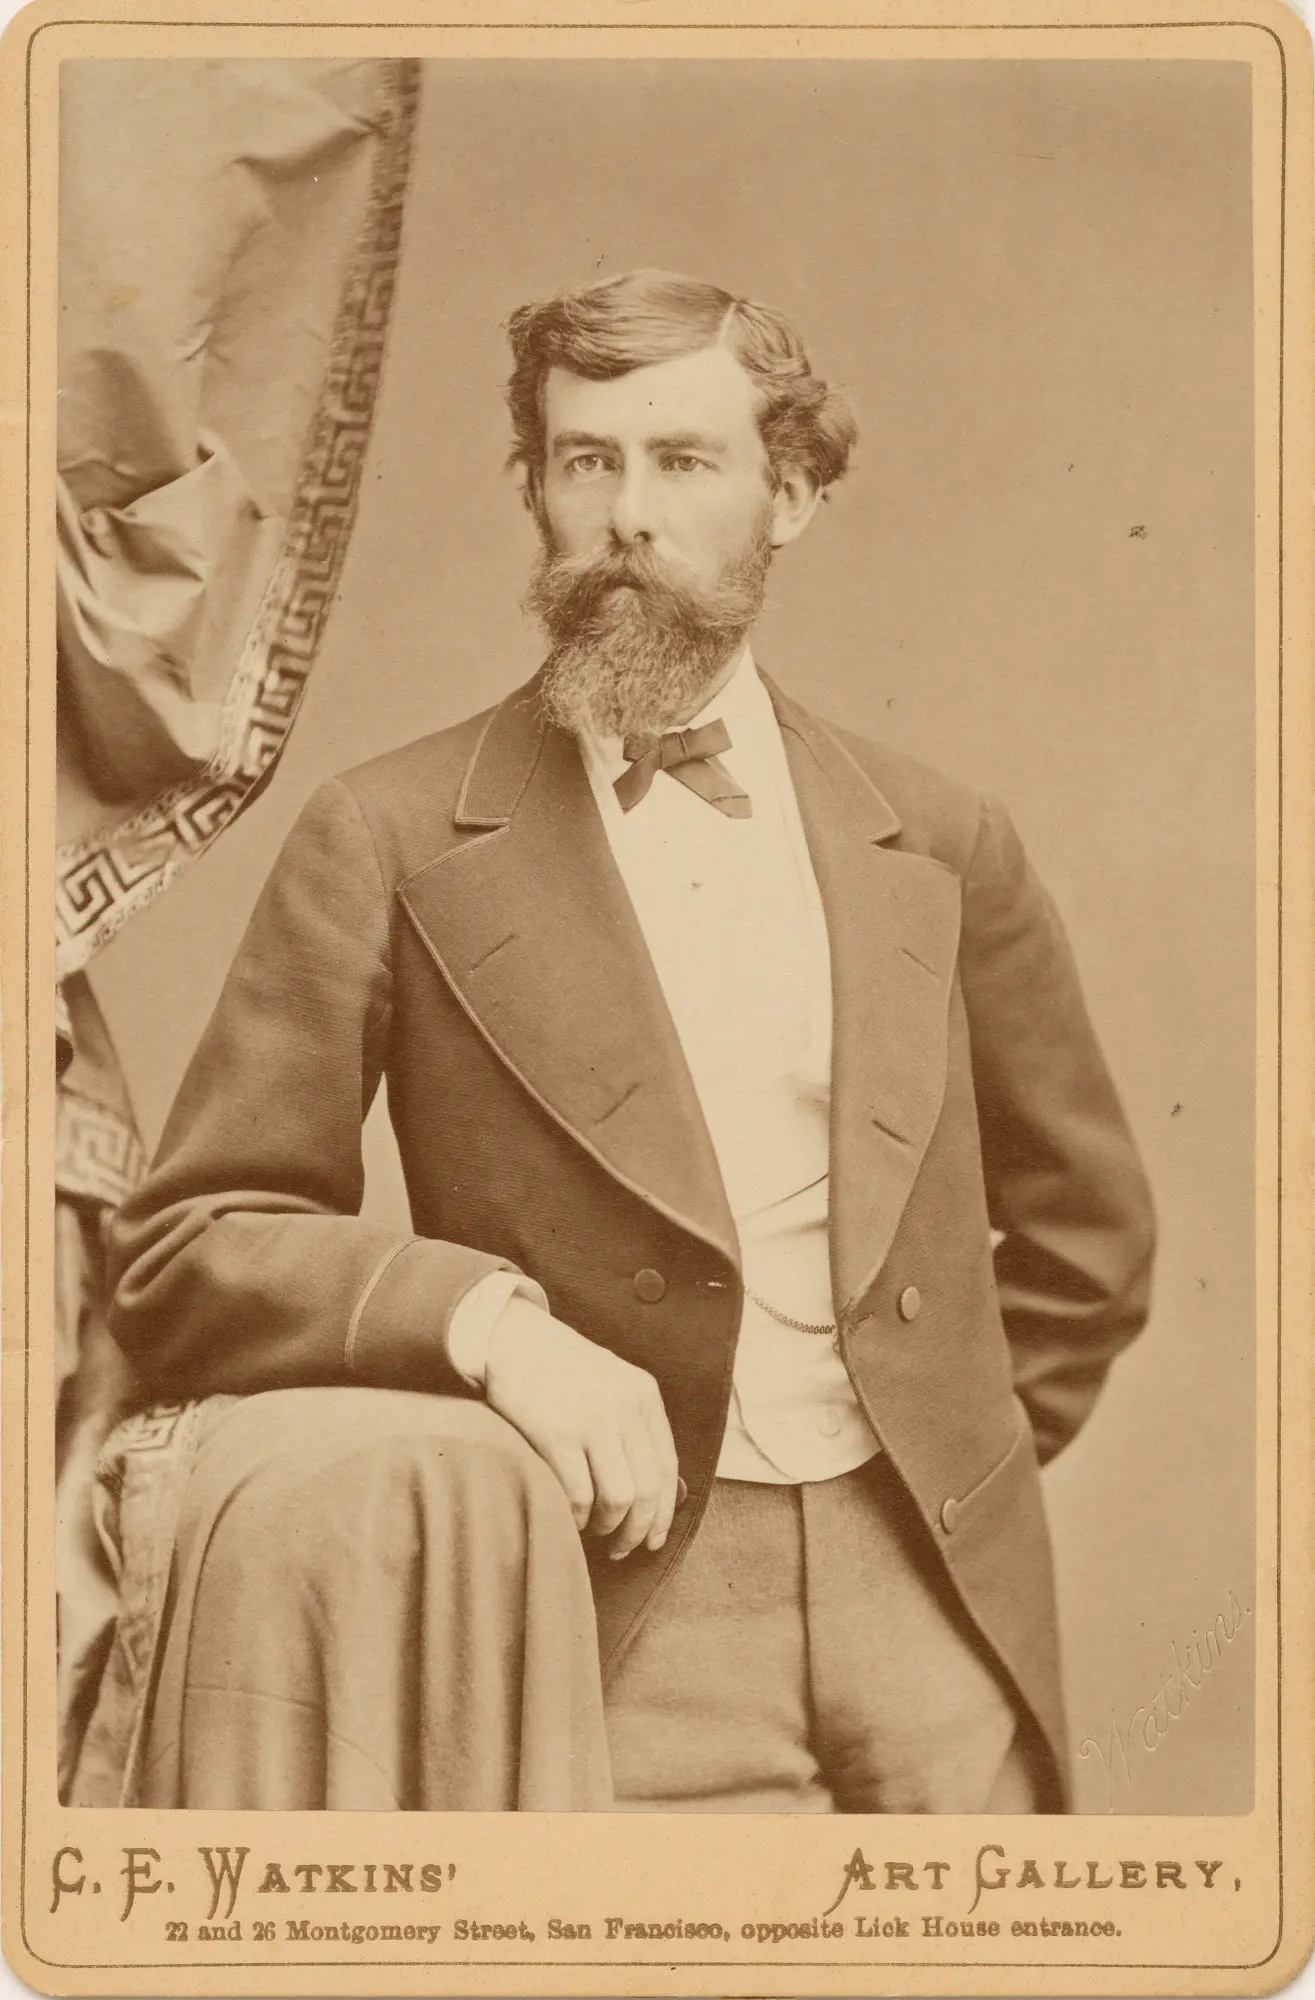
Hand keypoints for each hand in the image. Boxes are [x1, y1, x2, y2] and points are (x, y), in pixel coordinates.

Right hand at [484, 1296, 679, 1558]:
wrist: (513, 1338)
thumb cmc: (561, 1368)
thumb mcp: (612, 1381)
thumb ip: (633, 1422)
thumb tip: (650, 1487)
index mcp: (643, 1395)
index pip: (668, 1467)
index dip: (663, 1512)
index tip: (653, 1538)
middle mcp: (625, 1408)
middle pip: (648, 1489)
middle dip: (637, 1530)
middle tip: (621, 1548)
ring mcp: (592, 1421)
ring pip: (619, 1498)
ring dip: (607, 1525)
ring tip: (593, 1529)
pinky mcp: (556, 1434)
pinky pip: (578, 1494)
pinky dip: (576, 1516)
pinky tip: (569, 1516)